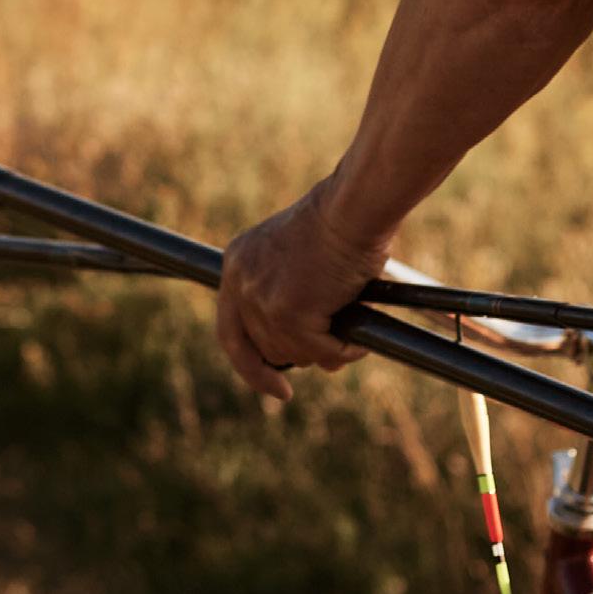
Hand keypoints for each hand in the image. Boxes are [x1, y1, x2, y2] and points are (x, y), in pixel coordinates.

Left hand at [217, 177, 389, 407]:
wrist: (355, 207)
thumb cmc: (343, 224)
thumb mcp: (304, 261)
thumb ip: (298, 303)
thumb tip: (321, 359)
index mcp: (238, 263)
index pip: (231, 331)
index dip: (251, 365)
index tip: (276, 386)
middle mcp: (240, 282)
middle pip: (262, 349)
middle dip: (298, 355)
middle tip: (333, 351)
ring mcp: (261, 299)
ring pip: (294, 353)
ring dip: (326, 351)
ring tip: (353, 334)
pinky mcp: (288, 312)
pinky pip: (320, 351)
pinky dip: (344, 351)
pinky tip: (361, 339)